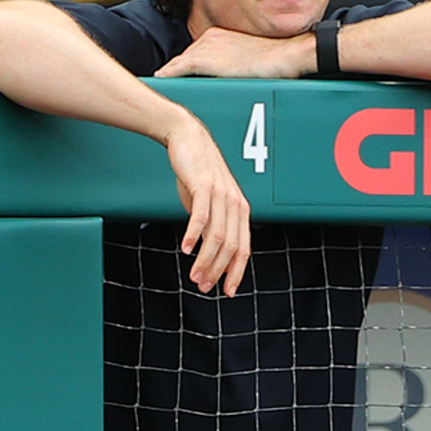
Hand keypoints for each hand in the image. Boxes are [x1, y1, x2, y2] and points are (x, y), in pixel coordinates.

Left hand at [156, 27, 310, 78]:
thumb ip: (236, 65)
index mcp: (218, 35)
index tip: (178, 79)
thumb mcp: (252, 58)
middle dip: (177, 74)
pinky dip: (165, 77)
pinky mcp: (204, 59)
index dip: (186, 69)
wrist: (287, 55)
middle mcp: (208, 37)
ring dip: (170, 77)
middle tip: (166, 88)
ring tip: (158, 89)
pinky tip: (157, 84)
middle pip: (183, 60)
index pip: (194, 54)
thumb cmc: (278, 61)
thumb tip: (233, 79)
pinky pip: (176, 69)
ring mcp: (205, 47)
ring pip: (177, 65)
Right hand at [162, 115, 251, 295]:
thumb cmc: (199, 174)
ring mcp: (222, 195)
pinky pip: (201, 216)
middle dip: (218, 271)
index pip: (244, 249)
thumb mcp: (210, 204)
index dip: (236, 272)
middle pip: (231, 246)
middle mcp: (236, 204)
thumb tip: (208, 252)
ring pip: (217, 235)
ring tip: (193, 275)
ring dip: (206, 259)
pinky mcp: (204, 186)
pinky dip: (194, 235)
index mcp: (241, 211)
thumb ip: (212, 226)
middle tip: (203, 287)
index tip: (227, 291)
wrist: (189, 140)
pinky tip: (186, 249)